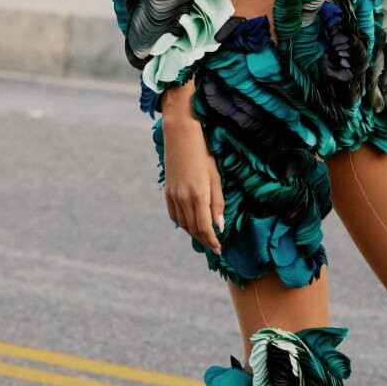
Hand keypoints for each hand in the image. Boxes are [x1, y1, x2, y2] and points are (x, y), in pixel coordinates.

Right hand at [161, 87, 225, 251]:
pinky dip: (183, 223)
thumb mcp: (215, 178)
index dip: (212, 241)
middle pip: (193, 229)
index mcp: (198, 196)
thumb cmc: (203, 154)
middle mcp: (183, 199)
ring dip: (194, 233)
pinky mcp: (167, 192)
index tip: (219, 248)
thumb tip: (219, 226)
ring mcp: (173, 196)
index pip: (204, 228)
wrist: (181, 137)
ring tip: (204, 237)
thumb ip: (217, 203)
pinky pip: (174, 215)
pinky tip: (190, 224)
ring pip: (183, 224)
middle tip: (214, 246)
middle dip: (204, 240)